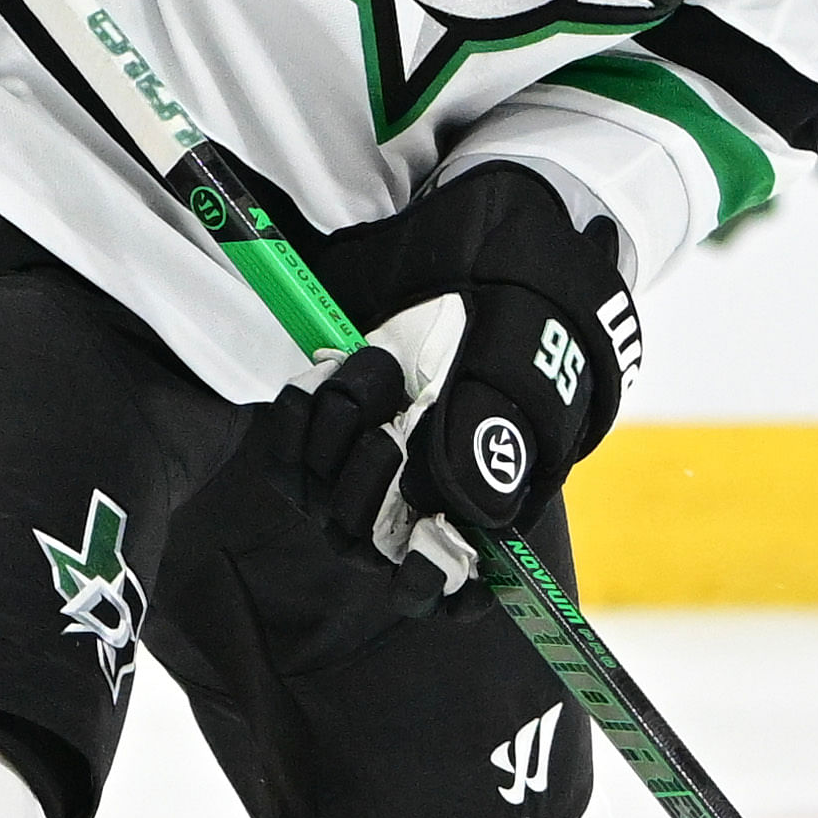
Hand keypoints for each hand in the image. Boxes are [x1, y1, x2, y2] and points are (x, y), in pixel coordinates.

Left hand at [290, 164, 636, 596]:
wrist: (490, 235)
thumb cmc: (526, 304)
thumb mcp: (526, 356)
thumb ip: (497, 431)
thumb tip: (469, 515)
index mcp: (488, 494)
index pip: (453, 579)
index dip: (435, 582)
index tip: (425, 560)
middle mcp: (426, 489)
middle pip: (374, 542)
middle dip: (372, 489)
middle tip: (395, 427)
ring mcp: (373, 458)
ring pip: (327, 503)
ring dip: (338, 444)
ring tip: (374, 371)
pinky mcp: (329, 425)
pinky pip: (290, 461)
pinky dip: (298, 426)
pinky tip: (318, 382)